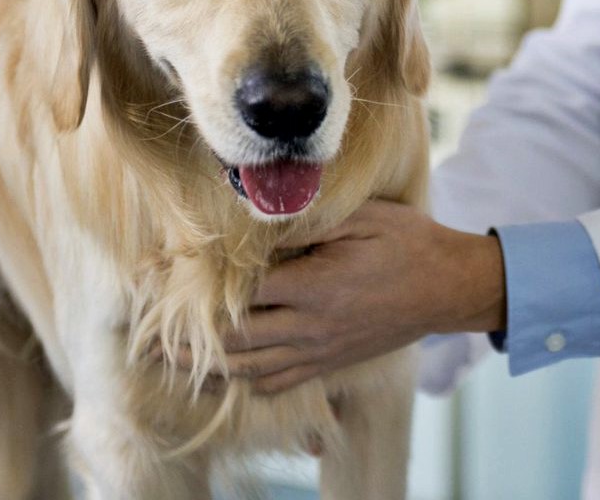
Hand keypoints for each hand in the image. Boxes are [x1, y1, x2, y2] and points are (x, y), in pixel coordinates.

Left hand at [186, 200, 504, 393]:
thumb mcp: (363, 217)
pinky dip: (247, 381)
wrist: (449, 287)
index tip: (168, 277)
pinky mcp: (331, 363)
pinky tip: (230, 371)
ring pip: (250, 370)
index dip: (200, 288)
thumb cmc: (409, 243)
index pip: (241, 294)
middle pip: (233, 342)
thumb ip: (310, 221)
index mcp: (315, 286)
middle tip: (149, 333)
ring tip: (172, 358)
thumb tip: (259, 222)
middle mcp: (311, 326)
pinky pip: (279, 383)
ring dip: (207, 367)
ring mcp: (320, 350)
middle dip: (187, 340)